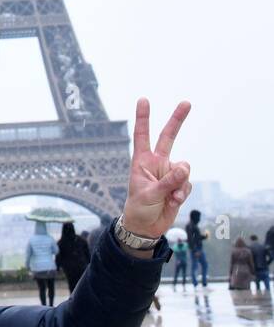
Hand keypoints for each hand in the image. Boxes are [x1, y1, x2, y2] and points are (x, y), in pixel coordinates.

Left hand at [123, 97, 191, 237]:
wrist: (146, 226)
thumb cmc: (139, 208)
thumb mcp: (150, 194)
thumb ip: (168, 181)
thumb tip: (184, 167)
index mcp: (141, 161)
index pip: (142, 135)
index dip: (143, 118)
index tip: (143, 99)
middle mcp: (156, 163)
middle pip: (168, 137)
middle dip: (177, 120)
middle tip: (187, 102)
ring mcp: (169, 173)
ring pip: (184, 169)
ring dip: (180, 184)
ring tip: (169, 197)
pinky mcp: (179, 184)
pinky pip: (188, 184)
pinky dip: (183, 193)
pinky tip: (173, 201)